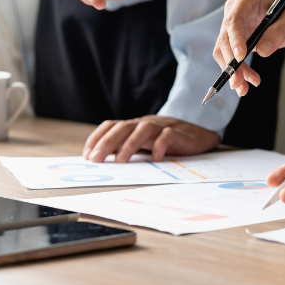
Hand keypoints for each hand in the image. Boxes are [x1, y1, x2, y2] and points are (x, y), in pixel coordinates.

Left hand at [82, 115, 219, 162]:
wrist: (197, 134)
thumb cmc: (165, 141)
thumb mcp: (143, 144)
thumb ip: (124, 148)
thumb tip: (100, 159)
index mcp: (134, 126)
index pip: (111, 126)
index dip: (97, 138)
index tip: (87, 154)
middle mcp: (145, 123)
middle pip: (123, 127)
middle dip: (107, 142)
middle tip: (96, 159)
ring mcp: (162, 127)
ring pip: (143, 129)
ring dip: (130, 144)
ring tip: (122, 160)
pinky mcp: (178, 133)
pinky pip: (168, 136)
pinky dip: (160, 146)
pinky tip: (155, 159)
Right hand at [214, 0, 284, 96]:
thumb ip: (279, 31)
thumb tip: (263, 50)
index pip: (234, 19)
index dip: (234, 39)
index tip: (240, 58)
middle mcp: (236, 9)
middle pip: (225, 38)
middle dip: (231, 62)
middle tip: (238, 82)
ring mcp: (235, 25)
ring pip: (224, 50)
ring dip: (232, 71)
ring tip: (244, 87)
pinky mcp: (236, 38)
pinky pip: (231, 57)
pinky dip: (237, 71)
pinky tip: (246, 82)